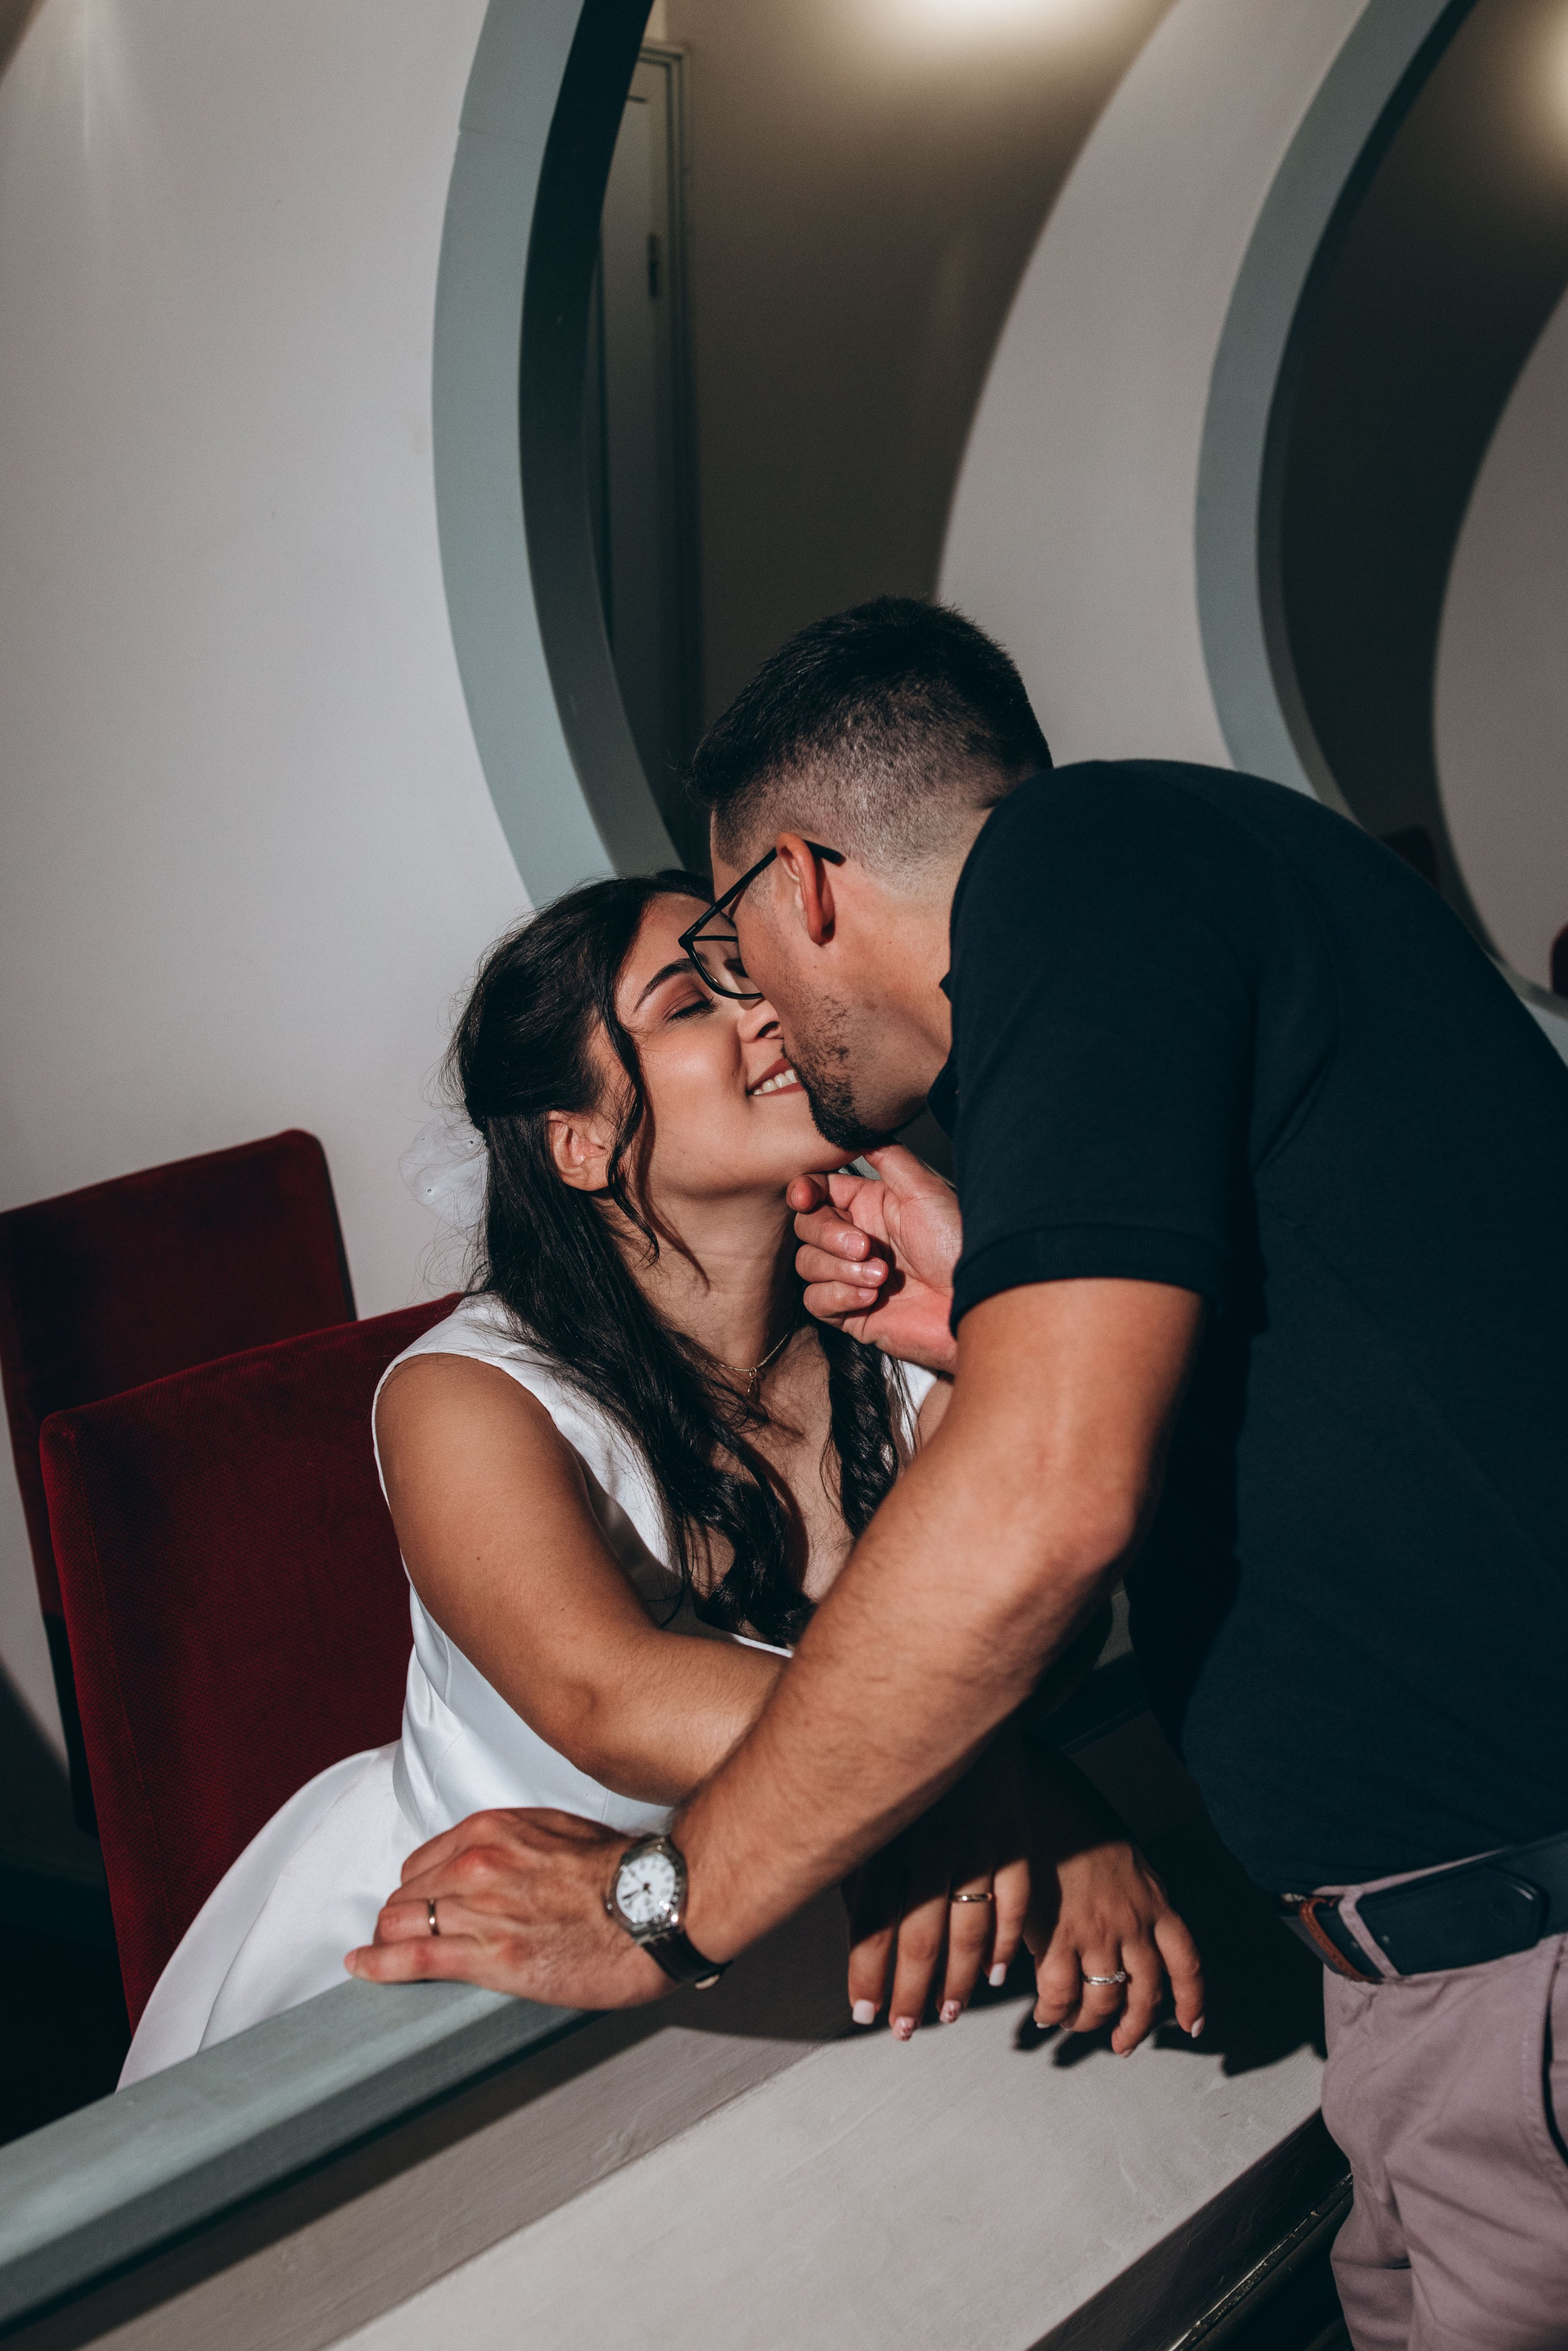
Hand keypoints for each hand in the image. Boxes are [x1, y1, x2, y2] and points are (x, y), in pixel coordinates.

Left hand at [344, 1807, 672, 2008]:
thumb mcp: (559, 1831)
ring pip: (400, 1923)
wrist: (657, 1905)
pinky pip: (412, 1957)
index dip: (420, 1887)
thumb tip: (498, 1860)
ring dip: (390, 1940)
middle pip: (406, 1893)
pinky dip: (378, 1964)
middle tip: (411, 1933)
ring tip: (383, 1954)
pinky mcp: (490, 1957)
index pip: (423, 1861)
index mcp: (493, 1830)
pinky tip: (362, 1966)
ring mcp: (480, 1910)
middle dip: (405, 1914)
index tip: (423, 1903)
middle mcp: (478, 1863)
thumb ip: (515, 1842)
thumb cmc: (621, 1871)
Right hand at [788, 1145, 960, 1371]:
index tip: (805, 1199)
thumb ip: (888, 1158)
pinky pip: (816, 1301)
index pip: (818, 1192)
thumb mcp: (925, 1191)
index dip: (804, 1193)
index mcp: (871, 1206)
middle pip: (807, 1228)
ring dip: (840, 1269)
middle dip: (829, 1236)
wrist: (975, 1304)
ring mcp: (852, 1276)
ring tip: (880, 1276)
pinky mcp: (852, 1312)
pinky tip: (871, 1297)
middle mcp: (858, 1239)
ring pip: (807, 1265)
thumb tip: (859, 1130)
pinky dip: (839, 1296)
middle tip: (864, 1246)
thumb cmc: (959, 1248)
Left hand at [843, 1737, 1029, 2035]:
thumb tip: (843, 1919)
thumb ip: (854, 1858)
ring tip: (947, 2013)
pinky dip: (1008, 1940)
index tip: (862, 2010)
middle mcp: (931, 1843)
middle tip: (901, 2026)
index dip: (867, 1973)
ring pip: (970, 1928)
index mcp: (887, 1836)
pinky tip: (997, 1972)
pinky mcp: (1013, 1831)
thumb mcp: (861, 1800)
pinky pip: (1015, 1898)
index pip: (873, 1922)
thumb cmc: (889, 1747)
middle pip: (921, 1937)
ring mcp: (977, 1840)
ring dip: (958, 1981)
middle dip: (909, 1992)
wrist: (946, 1688)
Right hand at [1022, 1749, 1204, 2053]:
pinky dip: (1053, 2011)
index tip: (1190, 2025)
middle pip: (1146, 1994)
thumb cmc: (1070, 1812)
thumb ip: (1132, 1892)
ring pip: (1104, 2000)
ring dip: (1090, 2023)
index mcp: (1153, 1899)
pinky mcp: (1055, 1935)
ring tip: (1073, 2024)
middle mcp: (1132, 1921)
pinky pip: (1060, 1992)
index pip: (1186, 1961)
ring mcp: (1095, 1930)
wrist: (1033, 1793)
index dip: (1191, 1999)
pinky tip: (1045, 2013)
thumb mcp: (1122, 1854)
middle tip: (1122, 2043)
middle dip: (1134, 2027)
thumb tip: (1129, 1924)